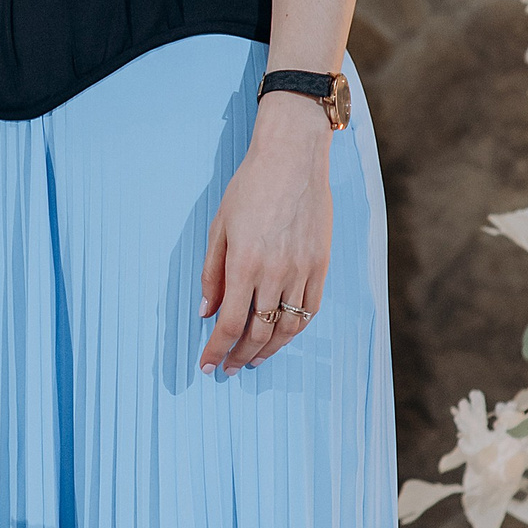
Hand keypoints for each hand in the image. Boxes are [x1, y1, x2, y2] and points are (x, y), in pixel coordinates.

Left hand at [199, 92, 332, 375]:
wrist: (292, 158)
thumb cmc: (250, 188)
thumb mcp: (219, 228)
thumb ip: (212, 274)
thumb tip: (206, 312)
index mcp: (243, 265)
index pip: (228, 324)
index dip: (216, 351)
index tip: (207, 365)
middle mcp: (274, 273)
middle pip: (257, 333)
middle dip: (239, 357)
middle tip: (228, 369)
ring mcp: (301, 271)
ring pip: (287, 328)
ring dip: (267, 351)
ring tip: (253, 361)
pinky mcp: (321, 265)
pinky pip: (310, 310)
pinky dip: (295, 330)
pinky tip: (282, 337)